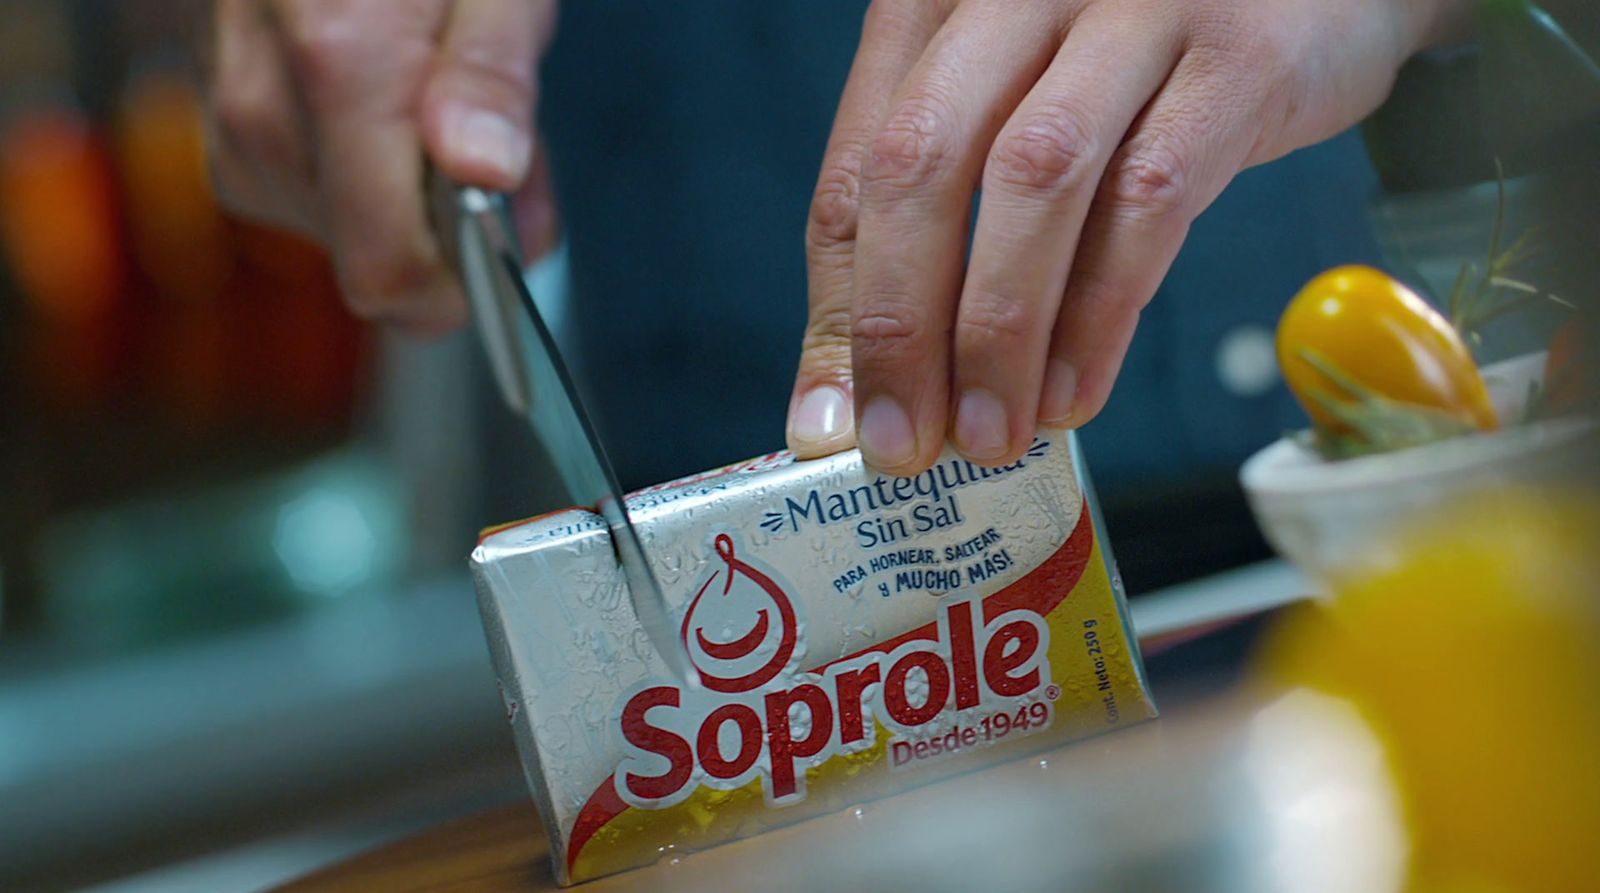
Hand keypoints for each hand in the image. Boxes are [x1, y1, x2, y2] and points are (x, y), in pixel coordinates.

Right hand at [205, 0, 556, 334]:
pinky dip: (362, 175)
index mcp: (338, 65)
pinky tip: (390, 109)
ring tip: (442, 104)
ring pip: (340, 236)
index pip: (387, 268)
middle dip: (448, 230)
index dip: (461, 284)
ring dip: (406, 199)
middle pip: (369, 260)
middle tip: (498, 145)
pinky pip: (307, 196)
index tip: (509, 244)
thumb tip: (486, 171)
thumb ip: (495, 74)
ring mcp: (234, 118)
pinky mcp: (227, 125)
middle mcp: (266, 104)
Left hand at [788, 0, 1472, 471]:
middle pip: (922, 166)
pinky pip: (1148, 201)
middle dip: (901, 328)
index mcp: (935, 0)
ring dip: (1000, 332)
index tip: (833, 420)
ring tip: (990, 434)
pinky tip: (1074, 391)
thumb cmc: (1138, 55)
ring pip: (1034, 182)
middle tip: (902, 444)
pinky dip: (1099, 312)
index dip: (840, 308)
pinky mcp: (1234, 58)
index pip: (855, 170)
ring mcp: (1129, 12)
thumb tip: (867, 383)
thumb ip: (945, 212)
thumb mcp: (1018, 100)